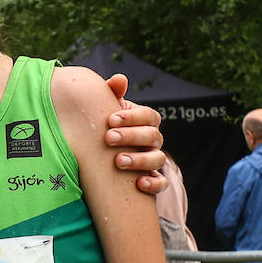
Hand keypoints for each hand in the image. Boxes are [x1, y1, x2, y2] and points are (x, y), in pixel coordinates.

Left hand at [102, 75, 166, 194]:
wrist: (100, 156)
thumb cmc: (105, 128)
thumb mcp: (106, 110)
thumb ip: (111, 94)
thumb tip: (119, 79)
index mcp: (145, 122)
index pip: (148, 116)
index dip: (132, 117)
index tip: (110, 120)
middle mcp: (153, 140)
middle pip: (152, 136)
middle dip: (131, 136)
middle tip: (109, 138)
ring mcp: (153, 160)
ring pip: (158, 159)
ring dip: (140, 160)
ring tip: (118, 161)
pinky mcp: (152, 180)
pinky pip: (161, 183)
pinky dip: (154, 183)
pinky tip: (139, 183)